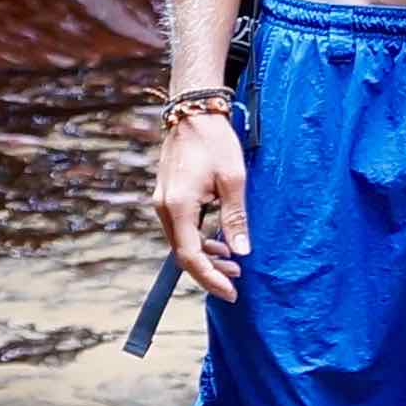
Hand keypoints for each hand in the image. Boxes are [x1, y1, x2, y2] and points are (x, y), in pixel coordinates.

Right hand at [154, 114, 254, 300]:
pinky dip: (199, 240)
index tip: (230, 292)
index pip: (190, 256)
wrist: (193, 112)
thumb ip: (235, 217)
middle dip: (209, 270)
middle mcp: (164, 208)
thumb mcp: (233, 179)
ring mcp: (163, 202)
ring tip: (233, 263)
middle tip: (237, 279)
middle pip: (183, 253)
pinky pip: (181, 229)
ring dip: (206, 256)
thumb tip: (241, 252)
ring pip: (182, 242)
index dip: (210, 278)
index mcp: (178, 206)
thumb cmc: (215, 141)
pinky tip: (218, 242)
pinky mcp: (168, 197)